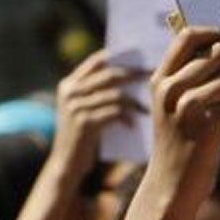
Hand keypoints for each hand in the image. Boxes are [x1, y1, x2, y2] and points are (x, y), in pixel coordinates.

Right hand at [52, 49, 137, 175]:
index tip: (140, 53)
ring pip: (114, 94)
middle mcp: (69, 92)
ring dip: (134, 100)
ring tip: (147, 107)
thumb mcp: (86, 111)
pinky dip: (126, 117)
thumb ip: (100, 94)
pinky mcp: (83, 123)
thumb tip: (134, 76)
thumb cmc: (84, 137)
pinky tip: (134, 125)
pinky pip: (113, 112)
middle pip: (109, 74)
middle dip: (133, 73)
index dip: (119, 55)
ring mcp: (75, 107)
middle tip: (153, 74)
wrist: (66, 165)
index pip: (96, 61)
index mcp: (69, 85)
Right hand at [148, 27, 219, 156]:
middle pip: (216, 52)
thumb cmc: (180, 145)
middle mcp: (170, 90)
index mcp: (161, 80)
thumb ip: (192, 82)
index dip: (215, 31)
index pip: (187, 37)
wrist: (170, 187)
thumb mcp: (174, 109)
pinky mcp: (206, 128)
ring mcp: (186, 109)